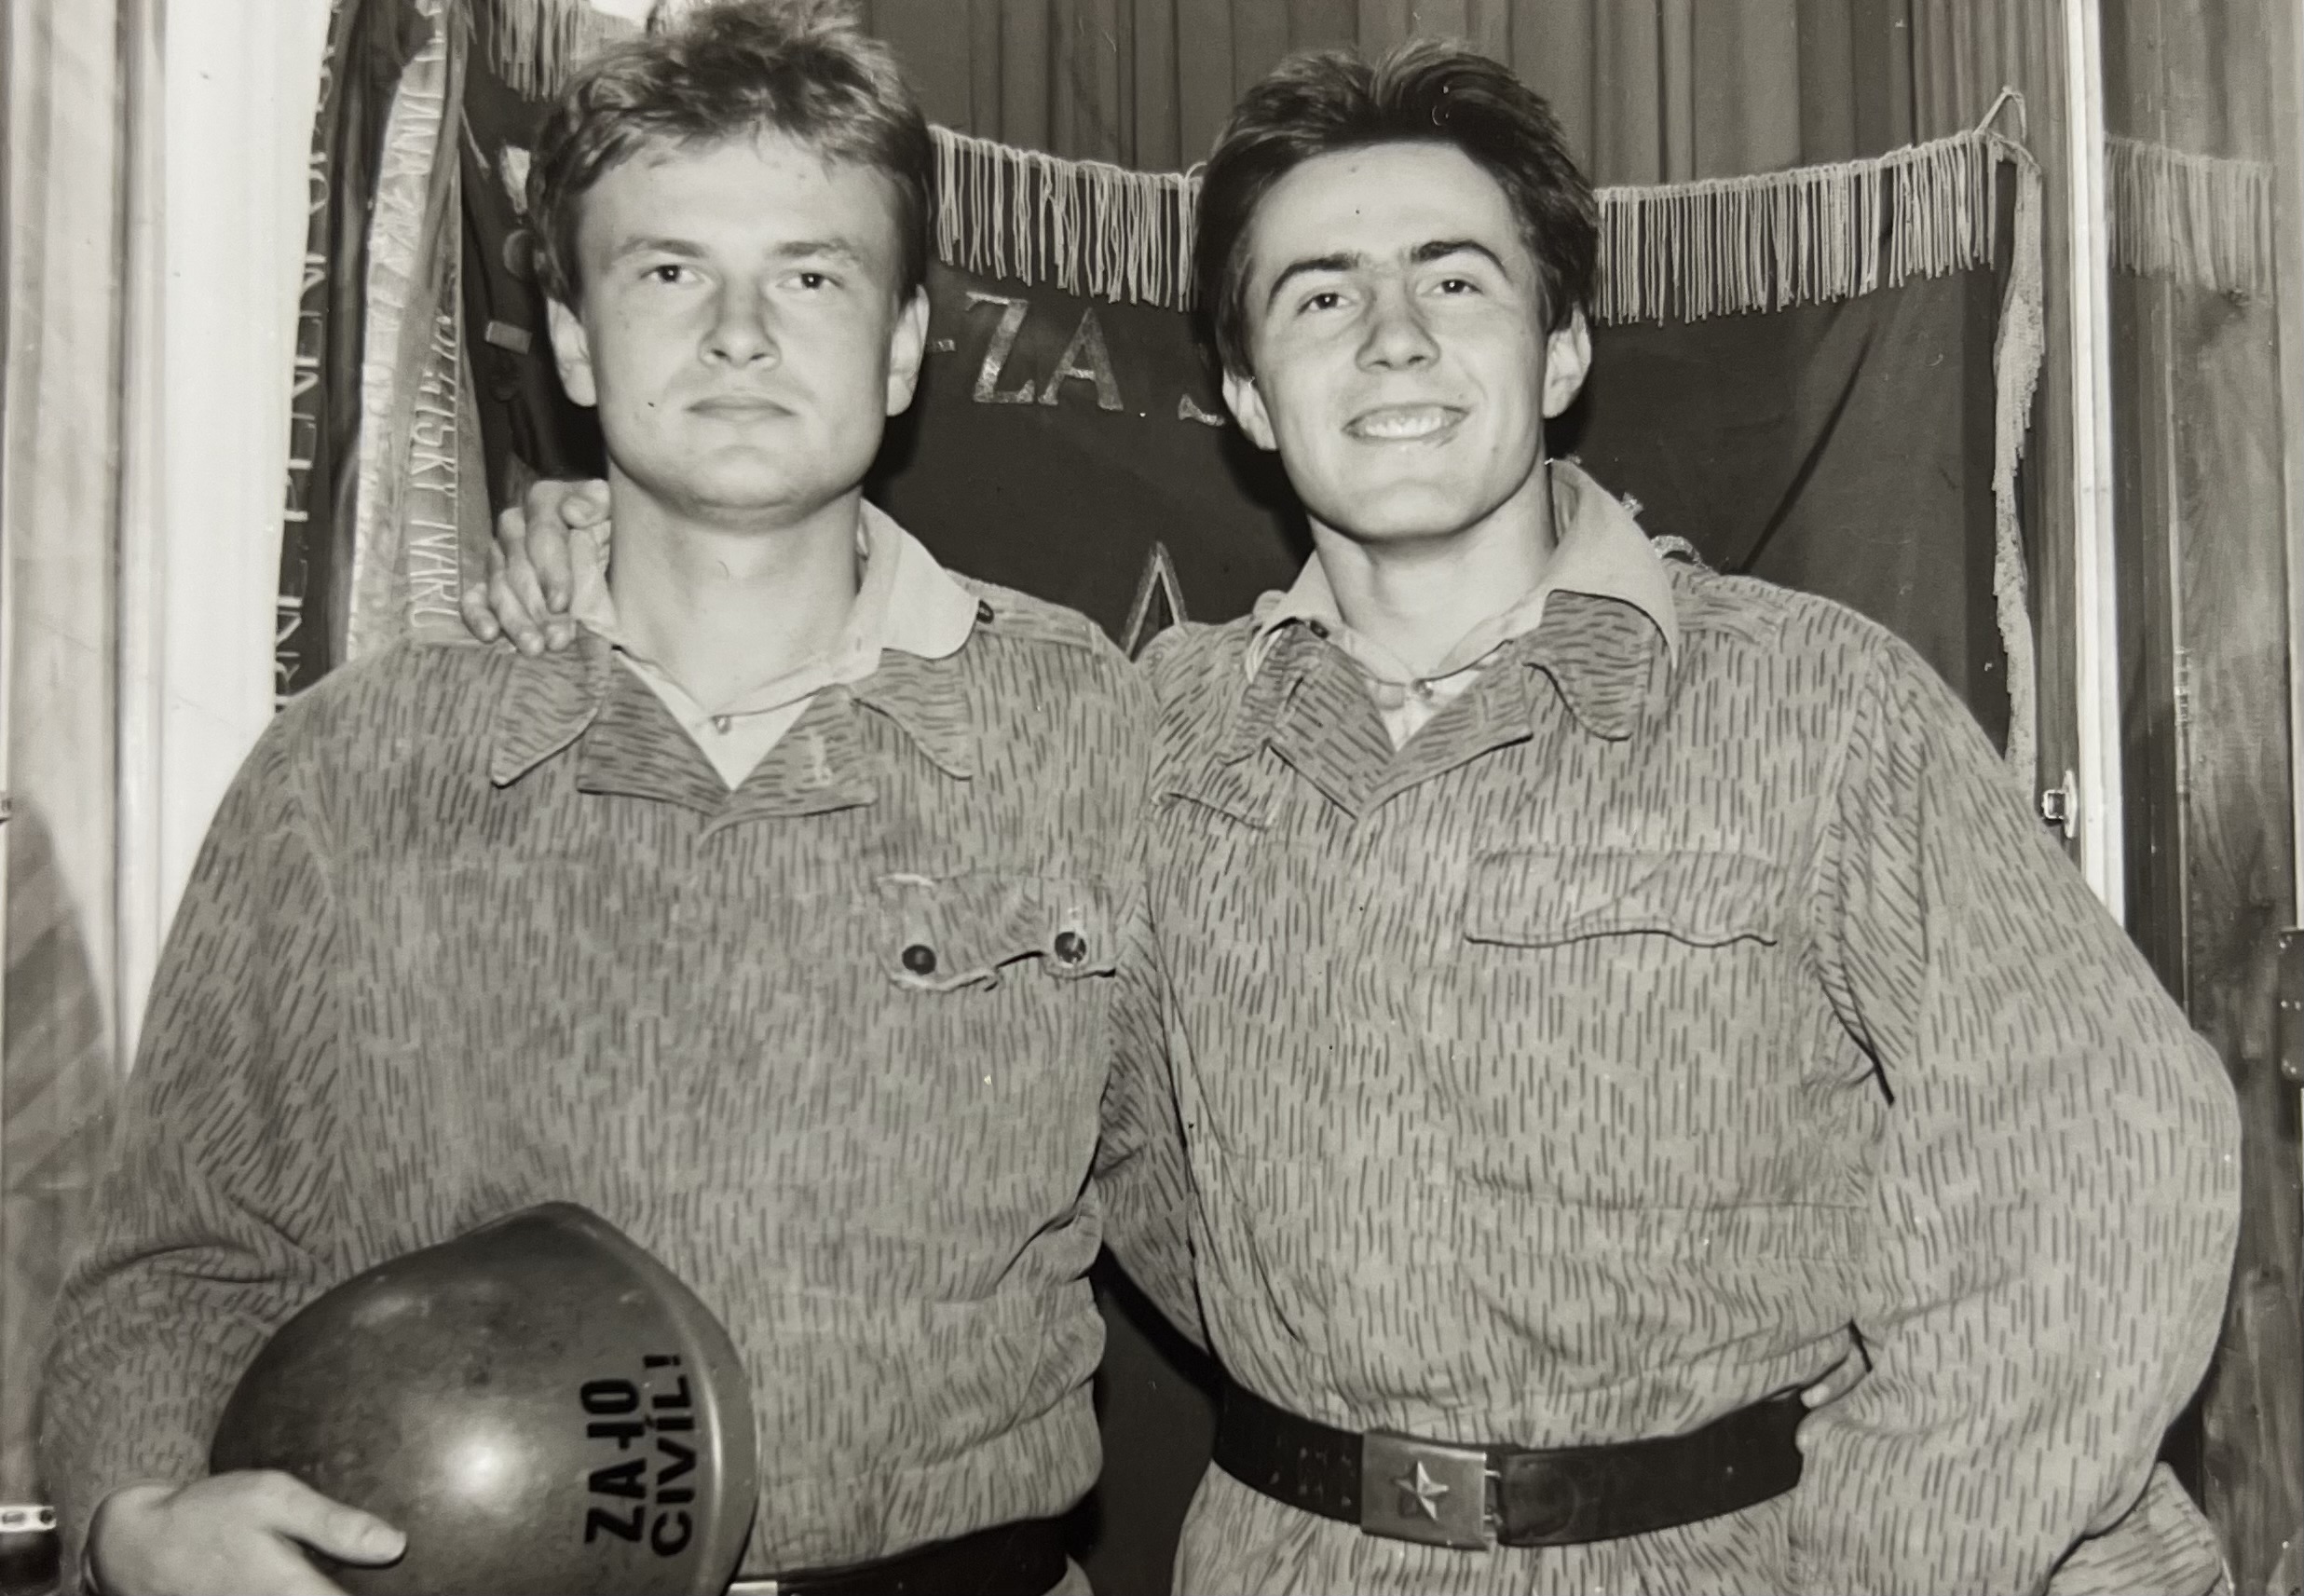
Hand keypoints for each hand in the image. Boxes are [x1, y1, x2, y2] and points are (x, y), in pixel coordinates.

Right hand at [87, 1473, 404, 1595]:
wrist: (136, 1547)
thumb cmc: (209, 1514)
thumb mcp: (273, 1498)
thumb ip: (334, 1525)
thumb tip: (396, 1546)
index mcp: (293, 1593)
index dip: (394, 1593)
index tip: (432, 1586)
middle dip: (368, 1592)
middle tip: (412, 1579)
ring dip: (338, 1591)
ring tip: (377, 1578)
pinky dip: (314, 1592)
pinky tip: (331, 1575)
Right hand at [458, 476, 610, 654]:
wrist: (608, 545)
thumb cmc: (613, 527)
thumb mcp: (615, 508)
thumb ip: (597, 502)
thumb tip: (573, 512)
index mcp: (544, 501)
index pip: (543, 536)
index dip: (551, 572)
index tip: (562, 603)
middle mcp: (515, 526)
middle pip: (519, 569)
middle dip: (537, 608)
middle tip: (557, 639)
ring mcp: (499, 555)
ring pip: (499, 588)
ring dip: (516, 622)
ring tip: (535, 648)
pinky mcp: (490, 582)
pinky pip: (475, 597)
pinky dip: (478, 616)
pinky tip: (489, 634)